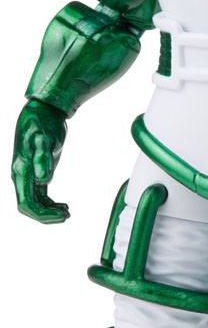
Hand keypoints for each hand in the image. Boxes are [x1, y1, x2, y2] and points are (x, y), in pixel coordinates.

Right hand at [12, 100, 69, 222]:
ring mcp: (28, 174)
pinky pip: (39, 195)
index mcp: (21, 171)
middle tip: (67, 215)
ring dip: (49, 211)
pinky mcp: (36, 171)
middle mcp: (21, 175)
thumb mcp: (44, 138)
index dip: (42, 214)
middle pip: (29, 206)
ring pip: (34, 202)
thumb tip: (44, 180)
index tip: (62, 215)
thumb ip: (43, 159)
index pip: (26, 203)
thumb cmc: (42, 123)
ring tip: (67, 212)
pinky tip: (63, 205)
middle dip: (46, 216)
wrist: (42, 111)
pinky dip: (50, 203)